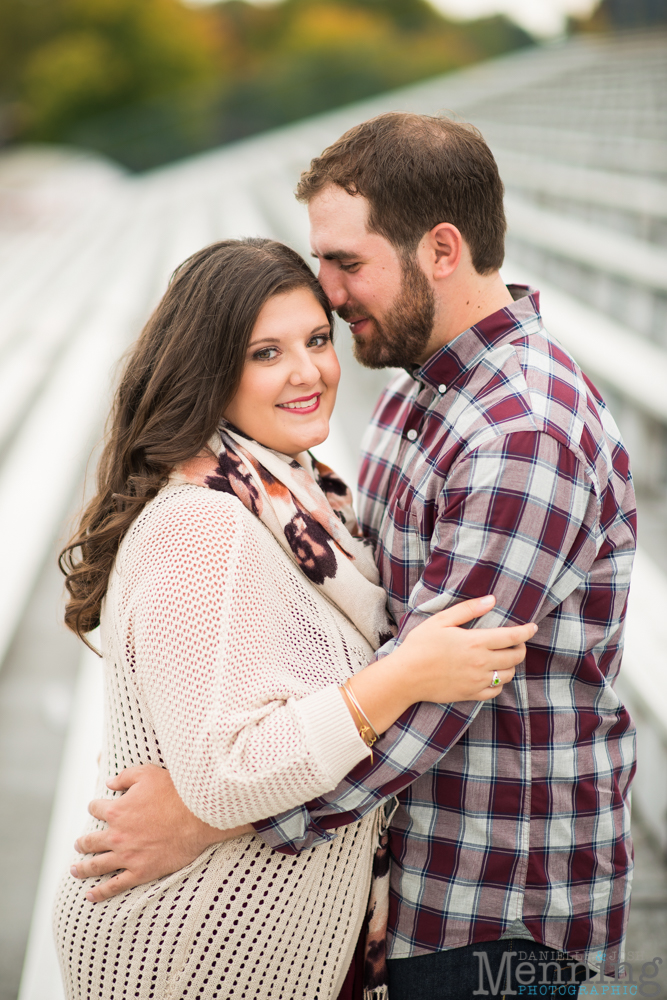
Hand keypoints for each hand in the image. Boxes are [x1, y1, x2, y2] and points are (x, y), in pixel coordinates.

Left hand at [71, 764, 251, 901]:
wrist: (197, 816)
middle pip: (91, 841)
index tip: (96, 809)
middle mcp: (117, 835)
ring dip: (83, 868)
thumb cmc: (174, 791)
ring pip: (97, 865)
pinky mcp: (141, 871)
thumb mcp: (147, 774)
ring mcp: (128, 856)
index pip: (96, 809)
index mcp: (117, 811)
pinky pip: (115, 885)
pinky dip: (101, 891)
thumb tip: (109, 782)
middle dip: (82, 843)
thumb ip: (124, 777)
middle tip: (79, 844)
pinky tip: (91, 895)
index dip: (95, 807)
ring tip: (75, 870)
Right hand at [345, 596, 536, 736]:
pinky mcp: (471, 694)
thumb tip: (492, 600)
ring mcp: (477, 681)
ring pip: (508, 674)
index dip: (526, 632)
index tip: (533, 627)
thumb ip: (469, 609)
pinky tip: (492, 674)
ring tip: (503, 657)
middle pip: (515, 657)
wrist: (405, 677)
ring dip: (510, 665)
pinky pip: (496, 690)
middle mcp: (481, 663)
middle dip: (520, 648)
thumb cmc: (420, 645)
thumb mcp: (441, 620)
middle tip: (516, 642)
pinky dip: (499, 681)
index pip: (512, 637)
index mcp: (475, 642)